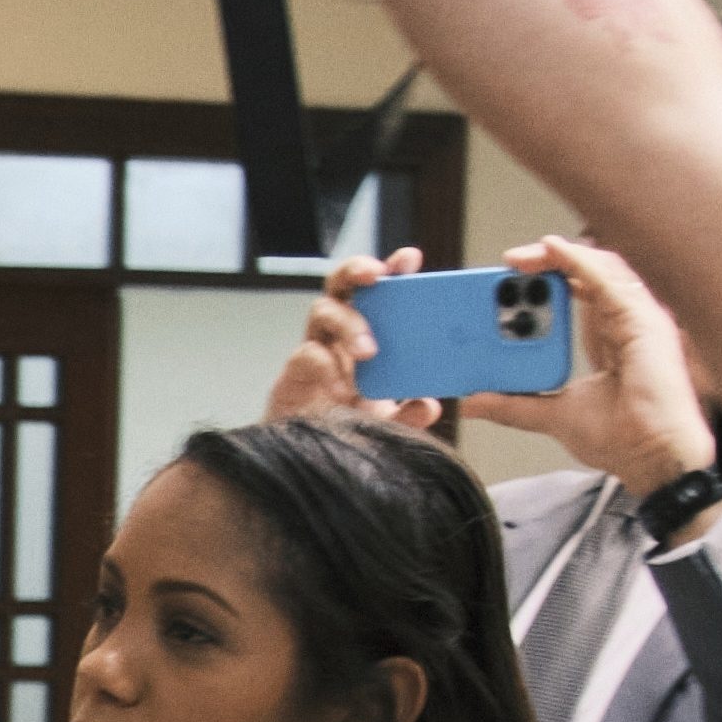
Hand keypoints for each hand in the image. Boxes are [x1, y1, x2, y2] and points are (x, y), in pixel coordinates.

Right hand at [263, 251, 448, 436]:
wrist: (309, 462)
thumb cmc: (348, 429)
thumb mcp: (388, 422)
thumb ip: (408, 414)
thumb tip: (429, 406)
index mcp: (365, 333)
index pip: (377, 291)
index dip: (392, 269)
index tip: (410, 259)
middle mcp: (337, 335)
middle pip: (341, 284)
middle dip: (357, 270)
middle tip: (376, 275)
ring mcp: (314, 351)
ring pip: (322, 310)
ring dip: (348, 322)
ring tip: (369, 350)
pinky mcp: (291, 375)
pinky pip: (305, 355)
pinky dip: (325, 367)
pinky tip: (342, 389)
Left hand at [467, 233, 711, 501]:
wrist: (653, 458)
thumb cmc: (622, 438)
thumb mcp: (553, 415)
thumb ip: (515, 404)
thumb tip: (472, 400)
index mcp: (611, 334)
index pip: (578, 292)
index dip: (546, 281)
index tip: (506, 283)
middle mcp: (627, 319)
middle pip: (586, 273)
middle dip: (546, 263)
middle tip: (506, 265)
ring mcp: (639, 317)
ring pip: (597, 267)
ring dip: (556, 258)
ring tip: (517, 259)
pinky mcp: (644, 320)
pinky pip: (608, 278)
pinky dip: (578, 261)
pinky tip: (551, 250)